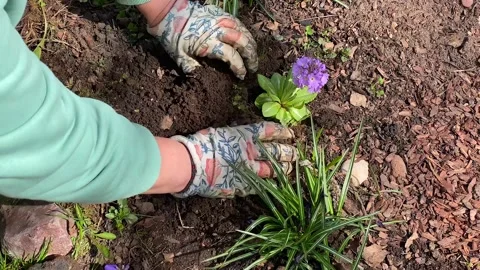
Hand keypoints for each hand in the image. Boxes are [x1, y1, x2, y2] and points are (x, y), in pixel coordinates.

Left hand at [147, 0, 257, 78]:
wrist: (168, 12)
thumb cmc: (173, 36)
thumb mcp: (178, 56)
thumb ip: (191, 68)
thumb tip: (200, 79)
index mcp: (209, 43)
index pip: (231, 56)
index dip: (239, 67)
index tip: (242, 75)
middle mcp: (219, 30)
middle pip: (243, 42)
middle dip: (251, 56)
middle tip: (253, 67)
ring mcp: (221, 20)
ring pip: (244, 31)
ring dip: (251, 44)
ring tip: (253, 55)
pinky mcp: (221, 13)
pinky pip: (239, 22)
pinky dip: (246, 32)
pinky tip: (246, 40)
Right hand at [171, 122, 296, 197]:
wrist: (191, 164)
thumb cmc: (201, 145)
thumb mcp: (220, 133)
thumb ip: (234, 136)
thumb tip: (240, 138)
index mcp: (244, 135)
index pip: (269, 131)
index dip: (281, 132)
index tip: (289, 133)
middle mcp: (251, 151)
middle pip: (277, 151)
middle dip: (289, 152)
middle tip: (296, 153)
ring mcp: (249, 169)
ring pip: (273, 169)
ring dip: (285, 168)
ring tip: (291, 168)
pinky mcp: (243, 185)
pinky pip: (261, 185)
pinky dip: (271, 184)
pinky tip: (278, 184)